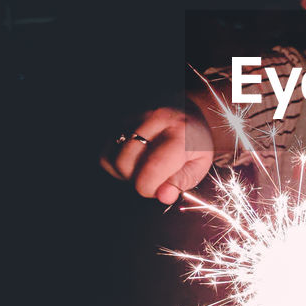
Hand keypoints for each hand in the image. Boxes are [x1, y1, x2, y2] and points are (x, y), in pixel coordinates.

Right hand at [99, 106, 214, 205]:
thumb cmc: (194, 140)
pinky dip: (115, 162)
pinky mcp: (117, 117)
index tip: (160, 187)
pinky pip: (105, 152)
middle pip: (125, 165)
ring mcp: (133, 115)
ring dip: (125, 171)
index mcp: (179, 133)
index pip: (151, 170)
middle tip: (154, 175)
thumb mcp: (199, 163)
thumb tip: (164, 196)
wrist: (187, 109)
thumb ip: (182, 182)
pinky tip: (133, 158)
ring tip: (144, 165)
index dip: (150, 189)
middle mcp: (154, 119)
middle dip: (136, 179)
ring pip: (111, 159)